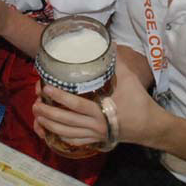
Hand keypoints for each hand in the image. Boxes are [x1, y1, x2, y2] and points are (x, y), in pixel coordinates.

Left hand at [33, 56, 154, 146]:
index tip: (46, 88)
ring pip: (66, 133)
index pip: (75, 105)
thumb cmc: (140, 103)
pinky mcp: (96, 140)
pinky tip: (52, 130)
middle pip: (65, 121)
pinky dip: (61, 136)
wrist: (150, 126)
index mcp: (102, 111)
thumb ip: (117, 63)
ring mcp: (95, 135)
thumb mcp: (130, 80)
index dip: (59, 97)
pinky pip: (74, 141)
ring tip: (37, 115)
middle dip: (47, 113)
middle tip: (34, 103)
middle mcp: (95, 125)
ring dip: (50, 125)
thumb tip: (109, 44)